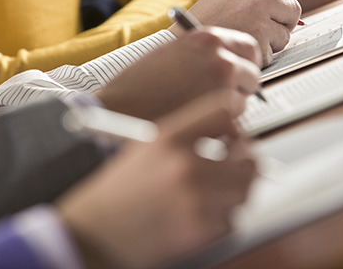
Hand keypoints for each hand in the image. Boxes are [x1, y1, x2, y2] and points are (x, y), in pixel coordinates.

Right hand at [56, 91, 255, 268]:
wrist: (96, 232)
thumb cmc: (117, 191)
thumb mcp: (144, 145)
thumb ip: (185, 133)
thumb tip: (225, 130)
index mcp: (168, 138)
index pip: (223, 110)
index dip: (235, 117)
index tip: (235, 127)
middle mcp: (184, 164)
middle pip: (247, 154)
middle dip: (243, 160)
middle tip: (234, 163)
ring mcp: (195, 198)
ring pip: (244, 189)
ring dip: (235, 190)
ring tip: (215, 191)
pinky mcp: (200, 230)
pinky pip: (232, 220)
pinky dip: (222, 218)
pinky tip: (200, 214)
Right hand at [95, 26, 260, 119]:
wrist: (120, 108)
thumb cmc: (139, 86)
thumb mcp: (173, 54)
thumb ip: (203, 56)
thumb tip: (230, 65)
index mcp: (206, 37)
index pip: (247, 46)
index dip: (244, 63)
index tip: (239, 74)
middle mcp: (219, 55)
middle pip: (253, 72)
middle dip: (243, 87)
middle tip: (227, 97)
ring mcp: (222, 82)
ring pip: (245, 99)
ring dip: (230, 108)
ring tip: (200, 112)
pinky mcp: (220, 109)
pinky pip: (235, 120)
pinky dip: (222, 125)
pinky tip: (197, 124)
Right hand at [177, 0, 301, 66]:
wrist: (180, 47)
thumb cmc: (201, 24)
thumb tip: (287, 2)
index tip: (276, 2)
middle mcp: (252, 0)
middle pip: (293, 7)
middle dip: (283, 21)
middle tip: (265, 28)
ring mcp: (257, 22)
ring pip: (286, 33)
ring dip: (272, 42)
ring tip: (246, 41)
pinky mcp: (257, 45)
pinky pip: (274, 53)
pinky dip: (261, 57)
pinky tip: (240, 53)